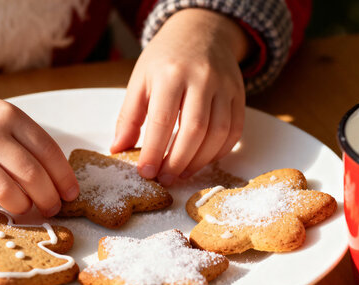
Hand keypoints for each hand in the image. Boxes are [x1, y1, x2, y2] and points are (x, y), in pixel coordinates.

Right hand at [0, 73, 78, 215]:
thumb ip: (21, 137)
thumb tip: (51, 174)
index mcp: (9, 115)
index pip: (48, 151)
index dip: (64, 177)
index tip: (71, 193)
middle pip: (32, 176)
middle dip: (48, 198)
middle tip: (52, 207)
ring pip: (8, 193)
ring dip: (22, 207)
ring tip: (25, 208)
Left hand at [111, 8, 248, 185]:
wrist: (201, 31)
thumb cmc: (166, 58)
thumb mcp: (140, 80)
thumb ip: (128, 116)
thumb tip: (118, 149)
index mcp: (170, 74)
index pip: (162, 121)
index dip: (154, 151)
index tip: (145, 172)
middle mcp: (201, 79)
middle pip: (194, 131)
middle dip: (177, 162)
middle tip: (164, 178)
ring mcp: (225, 87)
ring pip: (217, 134)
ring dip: (199, 162)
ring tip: (180, 174)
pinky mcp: (240, 95)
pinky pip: (234, 132)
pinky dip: (219, 153)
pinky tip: (201, 160)